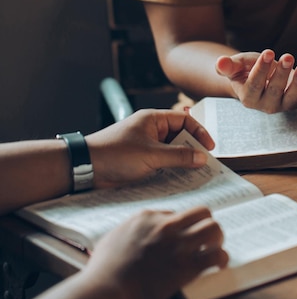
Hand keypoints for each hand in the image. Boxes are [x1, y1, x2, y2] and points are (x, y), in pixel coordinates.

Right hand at [84, 206, 227, 298]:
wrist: (105, 291)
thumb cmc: (103, 270)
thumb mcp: (113, 238)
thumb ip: (130, 230)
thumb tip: (136, 232)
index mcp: (147, 217)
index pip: (175, 213)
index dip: (180, 225)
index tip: (181, 235)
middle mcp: (166, 226)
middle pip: (202, 212)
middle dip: (206, 222)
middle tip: (206, 236)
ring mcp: (178, 244)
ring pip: (213, 228)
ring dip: (217, 238)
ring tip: (215, 247)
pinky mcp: (186, 266)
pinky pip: (216, 255)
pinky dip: (222, 259)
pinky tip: (220, 264)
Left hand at [85, 109, 214, 188]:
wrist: (85, 167)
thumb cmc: (114, 154)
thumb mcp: (151, 155)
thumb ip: (179, 156)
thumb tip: (202, 158)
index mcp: (153, 119)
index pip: (185, 120)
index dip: (200, 132)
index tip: (209, 147)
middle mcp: (151, 130)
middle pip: (181, 136)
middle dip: (193, 149)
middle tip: (204, 163)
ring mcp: (146, 145)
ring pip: (172, 150)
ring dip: (182, 161)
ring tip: (194, 172)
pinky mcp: (141, 159)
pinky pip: (163, 162)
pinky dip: (172, 168)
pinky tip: (179, 178)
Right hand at [216, 49, 296, 112]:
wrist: (262, 76)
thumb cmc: (247, 69)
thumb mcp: (237, 66)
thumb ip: (228, 66)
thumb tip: (219, 62)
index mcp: (248, 97)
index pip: (255, 84)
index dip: (261, 69)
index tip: (268, 52)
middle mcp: (265, 105)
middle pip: (274, 91)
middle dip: (281, 74)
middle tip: (288, 56)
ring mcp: (283, 106)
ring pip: (292, 98)